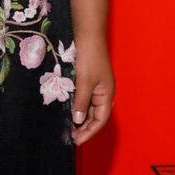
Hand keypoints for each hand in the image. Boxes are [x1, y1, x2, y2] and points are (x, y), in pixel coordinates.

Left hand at [70, 31, 114, 145]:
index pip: (100, 120)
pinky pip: (84, 98)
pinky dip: (77, 107)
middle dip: (85, 128)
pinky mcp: (88, 79)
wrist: (88, 33)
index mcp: (107, 94)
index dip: (89, 132)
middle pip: (96, 116)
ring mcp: (96, 85)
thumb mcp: (84, 81)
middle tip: (70, 137)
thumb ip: (81, 101)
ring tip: (68, 127)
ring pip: (90, 108)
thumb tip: (79, 120)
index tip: (76, 141)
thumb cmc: (89, 56)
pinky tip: (68, 110)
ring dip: (81, 118)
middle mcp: (103, 92)